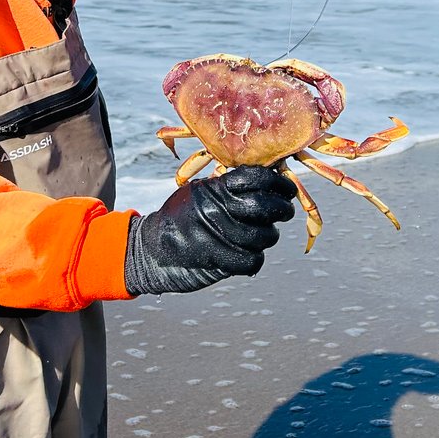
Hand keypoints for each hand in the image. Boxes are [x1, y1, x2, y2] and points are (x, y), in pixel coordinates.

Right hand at [123, 166, 296, 294]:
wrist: (151, 249)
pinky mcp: (216, 260)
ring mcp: (216, 235)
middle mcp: (217, 209)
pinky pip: (252, 260)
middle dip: (282, 209)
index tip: (287, 189)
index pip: (256, 177)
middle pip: (264, 206)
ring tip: (265, 233)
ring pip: (263, 236)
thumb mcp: (198, 192)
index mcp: (214, 188)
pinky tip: (251, 255)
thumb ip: (226, 187)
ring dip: (269, 235)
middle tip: (285, 210)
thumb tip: (266, 179)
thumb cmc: (180, 217)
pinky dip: (255, 259)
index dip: (278, 183)